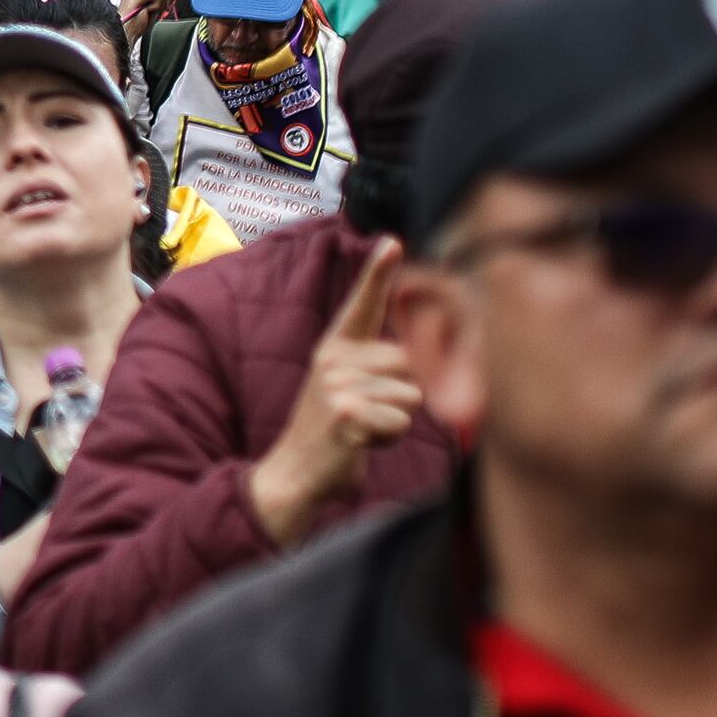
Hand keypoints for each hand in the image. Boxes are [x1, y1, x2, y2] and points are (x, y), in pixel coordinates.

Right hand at [246, 244, 421, 546]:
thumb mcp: (348, 387)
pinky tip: (361, 443)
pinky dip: (389, 439)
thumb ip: (377, 364)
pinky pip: (400, 422)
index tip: (393, 242)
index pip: (361, 305)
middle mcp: (333, 359)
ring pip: (410, 395)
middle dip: (403, 394)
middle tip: (368, 415)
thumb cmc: (334, 430)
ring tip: (365, 429)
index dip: (378, 274)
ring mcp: (336, 386)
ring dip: (397, 420)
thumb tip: (421, 355)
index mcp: (335, 347)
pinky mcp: (346, 414)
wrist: (295, 474)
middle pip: (409, 363)